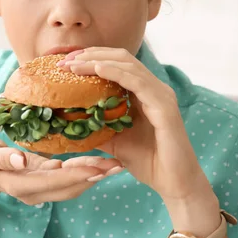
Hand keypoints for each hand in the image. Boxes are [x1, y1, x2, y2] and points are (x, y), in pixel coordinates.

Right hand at [0, 136, 123, 205]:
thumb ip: (3, 158)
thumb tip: (20, 160)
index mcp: (21, 185)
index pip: (53, 181)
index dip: (75, 175)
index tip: (96, 167)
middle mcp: (35, 192)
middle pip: (69, 187)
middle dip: (93, 177)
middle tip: (116, 165)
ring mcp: (42, 191)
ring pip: (73, 186)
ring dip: (95, 176)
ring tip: (116, 165)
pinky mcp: (47, 183)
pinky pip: (70, 180)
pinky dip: (86, 172)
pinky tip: (101, 164)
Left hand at [58, 47, 207, 201]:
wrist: (173, 183)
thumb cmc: (148, 162)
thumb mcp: (114, 140)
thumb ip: (97, 127)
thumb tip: (69, 121)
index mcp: (144, 92)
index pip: (117, 63)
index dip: (92, 57)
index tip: (66, 62)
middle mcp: (154, 88)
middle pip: (121, 58)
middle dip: (91, 54)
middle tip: (65, 60)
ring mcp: (161, 95)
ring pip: (127, 65)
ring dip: (97, 61)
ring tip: (73, 64)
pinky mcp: (164, 106)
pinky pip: (137, 82)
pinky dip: (115, 72)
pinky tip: (96, 70)